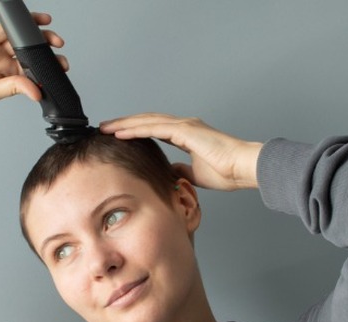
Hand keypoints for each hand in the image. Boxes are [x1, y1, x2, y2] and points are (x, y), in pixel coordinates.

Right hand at [0, 0, 66, 138]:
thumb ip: (15, 87)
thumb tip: (37, 90)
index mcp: (5, 70)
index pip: (29, 59)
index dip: (46, 59)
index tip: (63, 63)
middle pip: (21, 41)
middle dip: (41, 39)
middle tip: (57, 41)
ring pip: (4, 28)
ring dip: (22, 23)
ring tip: (43, 21)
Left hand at [99, 113, 262, 190]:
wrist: (243, 167)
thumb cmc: (227, 171)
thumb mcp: (197, 174)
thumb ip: (182, 170)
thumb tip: (170, 172)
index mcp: (187, 134)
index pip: (154, 129)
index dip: (135, 130)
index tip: (118, 135)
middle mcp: (184, 126)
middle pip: (147, 121)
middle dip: (124, 124)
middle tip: (104, 128)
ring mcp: (184, 126)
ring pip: (147, 121)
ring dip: (125, 124)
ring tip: (105, 128)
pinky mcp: (185, 130)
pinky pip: (154, 128)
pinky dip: (136, 129)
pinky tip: (121, 133)